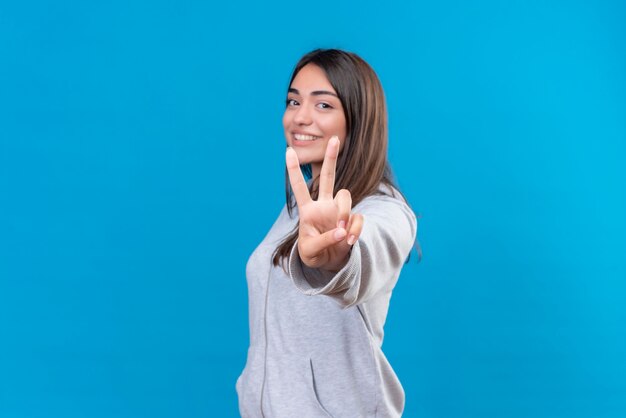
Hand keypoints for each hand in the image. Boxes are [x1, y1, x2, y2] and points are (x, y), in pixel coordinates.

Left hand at [286, 136, 363, 271]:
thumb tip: (342, 231)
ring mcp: (339, 211)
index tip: (288, 150)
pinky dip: (355, 231)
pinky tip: (349, 241)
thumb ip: (324, 240)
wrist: (330, 263)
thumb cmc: (314, 254)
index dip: (294, 170)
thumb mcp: (310, 251)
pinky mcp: (352, 220)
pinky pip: (358, 218)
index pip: (299, 187)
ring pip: (346, 195)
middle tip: (335, 139)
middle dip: (332, 157)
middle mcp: (324, 206)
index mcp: (308, 210)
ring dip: (344, 213)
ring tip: (342, 234)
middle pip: (328, 176)